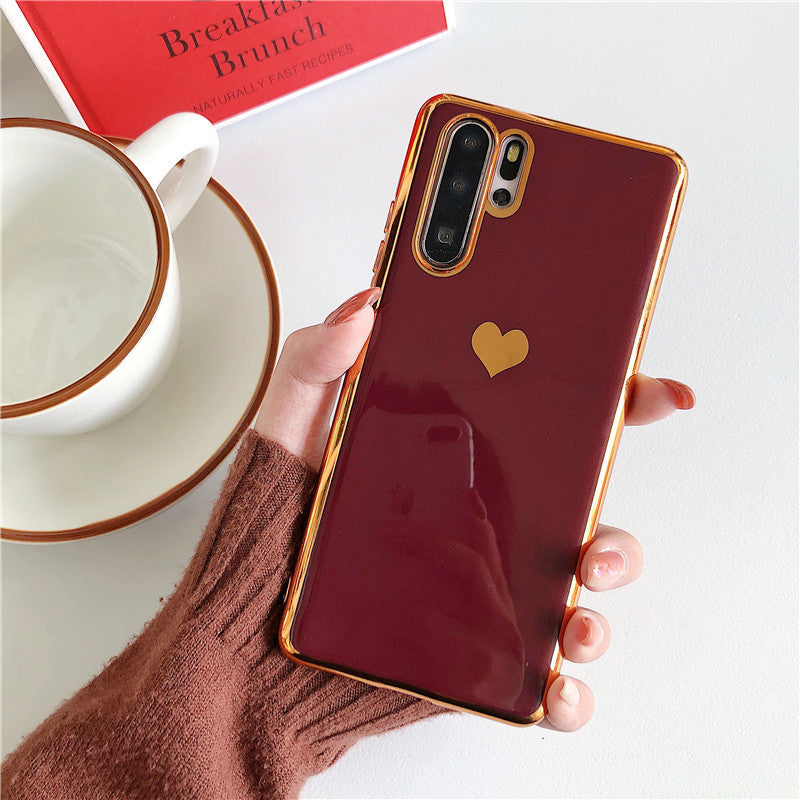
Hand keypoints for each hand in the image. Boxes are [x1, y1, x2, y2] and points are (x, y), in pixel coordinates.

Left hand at [256, 287, 695, 730]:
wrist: (246, 630)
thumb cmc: (274, 520)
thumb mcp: (287, 428)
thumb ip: (317, 362)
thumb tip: (364, 306)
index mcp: (457, 451)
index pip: (548, 416)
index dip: (610, 397)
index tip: (651, 389)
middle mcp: (485, 514)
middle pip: (581, 503)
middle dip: (614, 513)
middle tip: (597, 522)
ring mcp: (486, 583)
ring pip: (576, 585)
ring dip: (600, 592)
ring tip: (573, 606)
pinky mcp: (475, 650)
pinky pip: (541, 674)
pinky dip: (565, 688)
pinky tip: (551, 683)